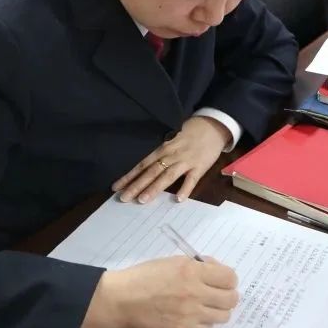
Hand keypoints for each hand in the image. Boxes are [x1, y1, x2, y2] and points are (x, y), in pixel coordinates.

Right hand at [82, 256, 238, 327]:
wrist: (122, 299)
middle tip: (217, 295)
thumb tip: (215, 269)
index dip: (228, 279)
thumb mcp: (173, 261)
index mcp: (192, 271)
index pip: (230, 277)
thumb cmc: (145, 276)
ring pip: (223, 316)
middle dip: (227, 296)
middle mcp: (195, 292)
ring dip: (216, 310)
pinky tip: (190, 317)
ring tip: (204, 307)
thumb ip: (197, 265)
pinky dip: (201, 324)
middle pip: (231, 299)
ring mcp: (190, 314)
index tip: (221, 281)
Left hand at [113, 116, 229, 203]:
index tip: (116, 188)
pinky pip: (192, 179)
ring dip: (154, 188)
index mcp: (162, 150)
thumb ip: (160, 158)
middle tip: (124, 198)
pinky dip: (185, 188)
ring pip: (167, 175)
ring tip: (143, 200)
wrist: (211, 127)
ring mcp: (185, 161)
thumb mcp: (171, 145)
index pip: (142, 165)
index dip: (129, 176)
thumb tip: (144, 174)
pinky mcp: (199, 167)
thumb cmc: (188, 137)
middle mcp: (171, 156)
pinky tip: (178, 199)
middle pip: (151, 172)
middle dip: (137, 185)